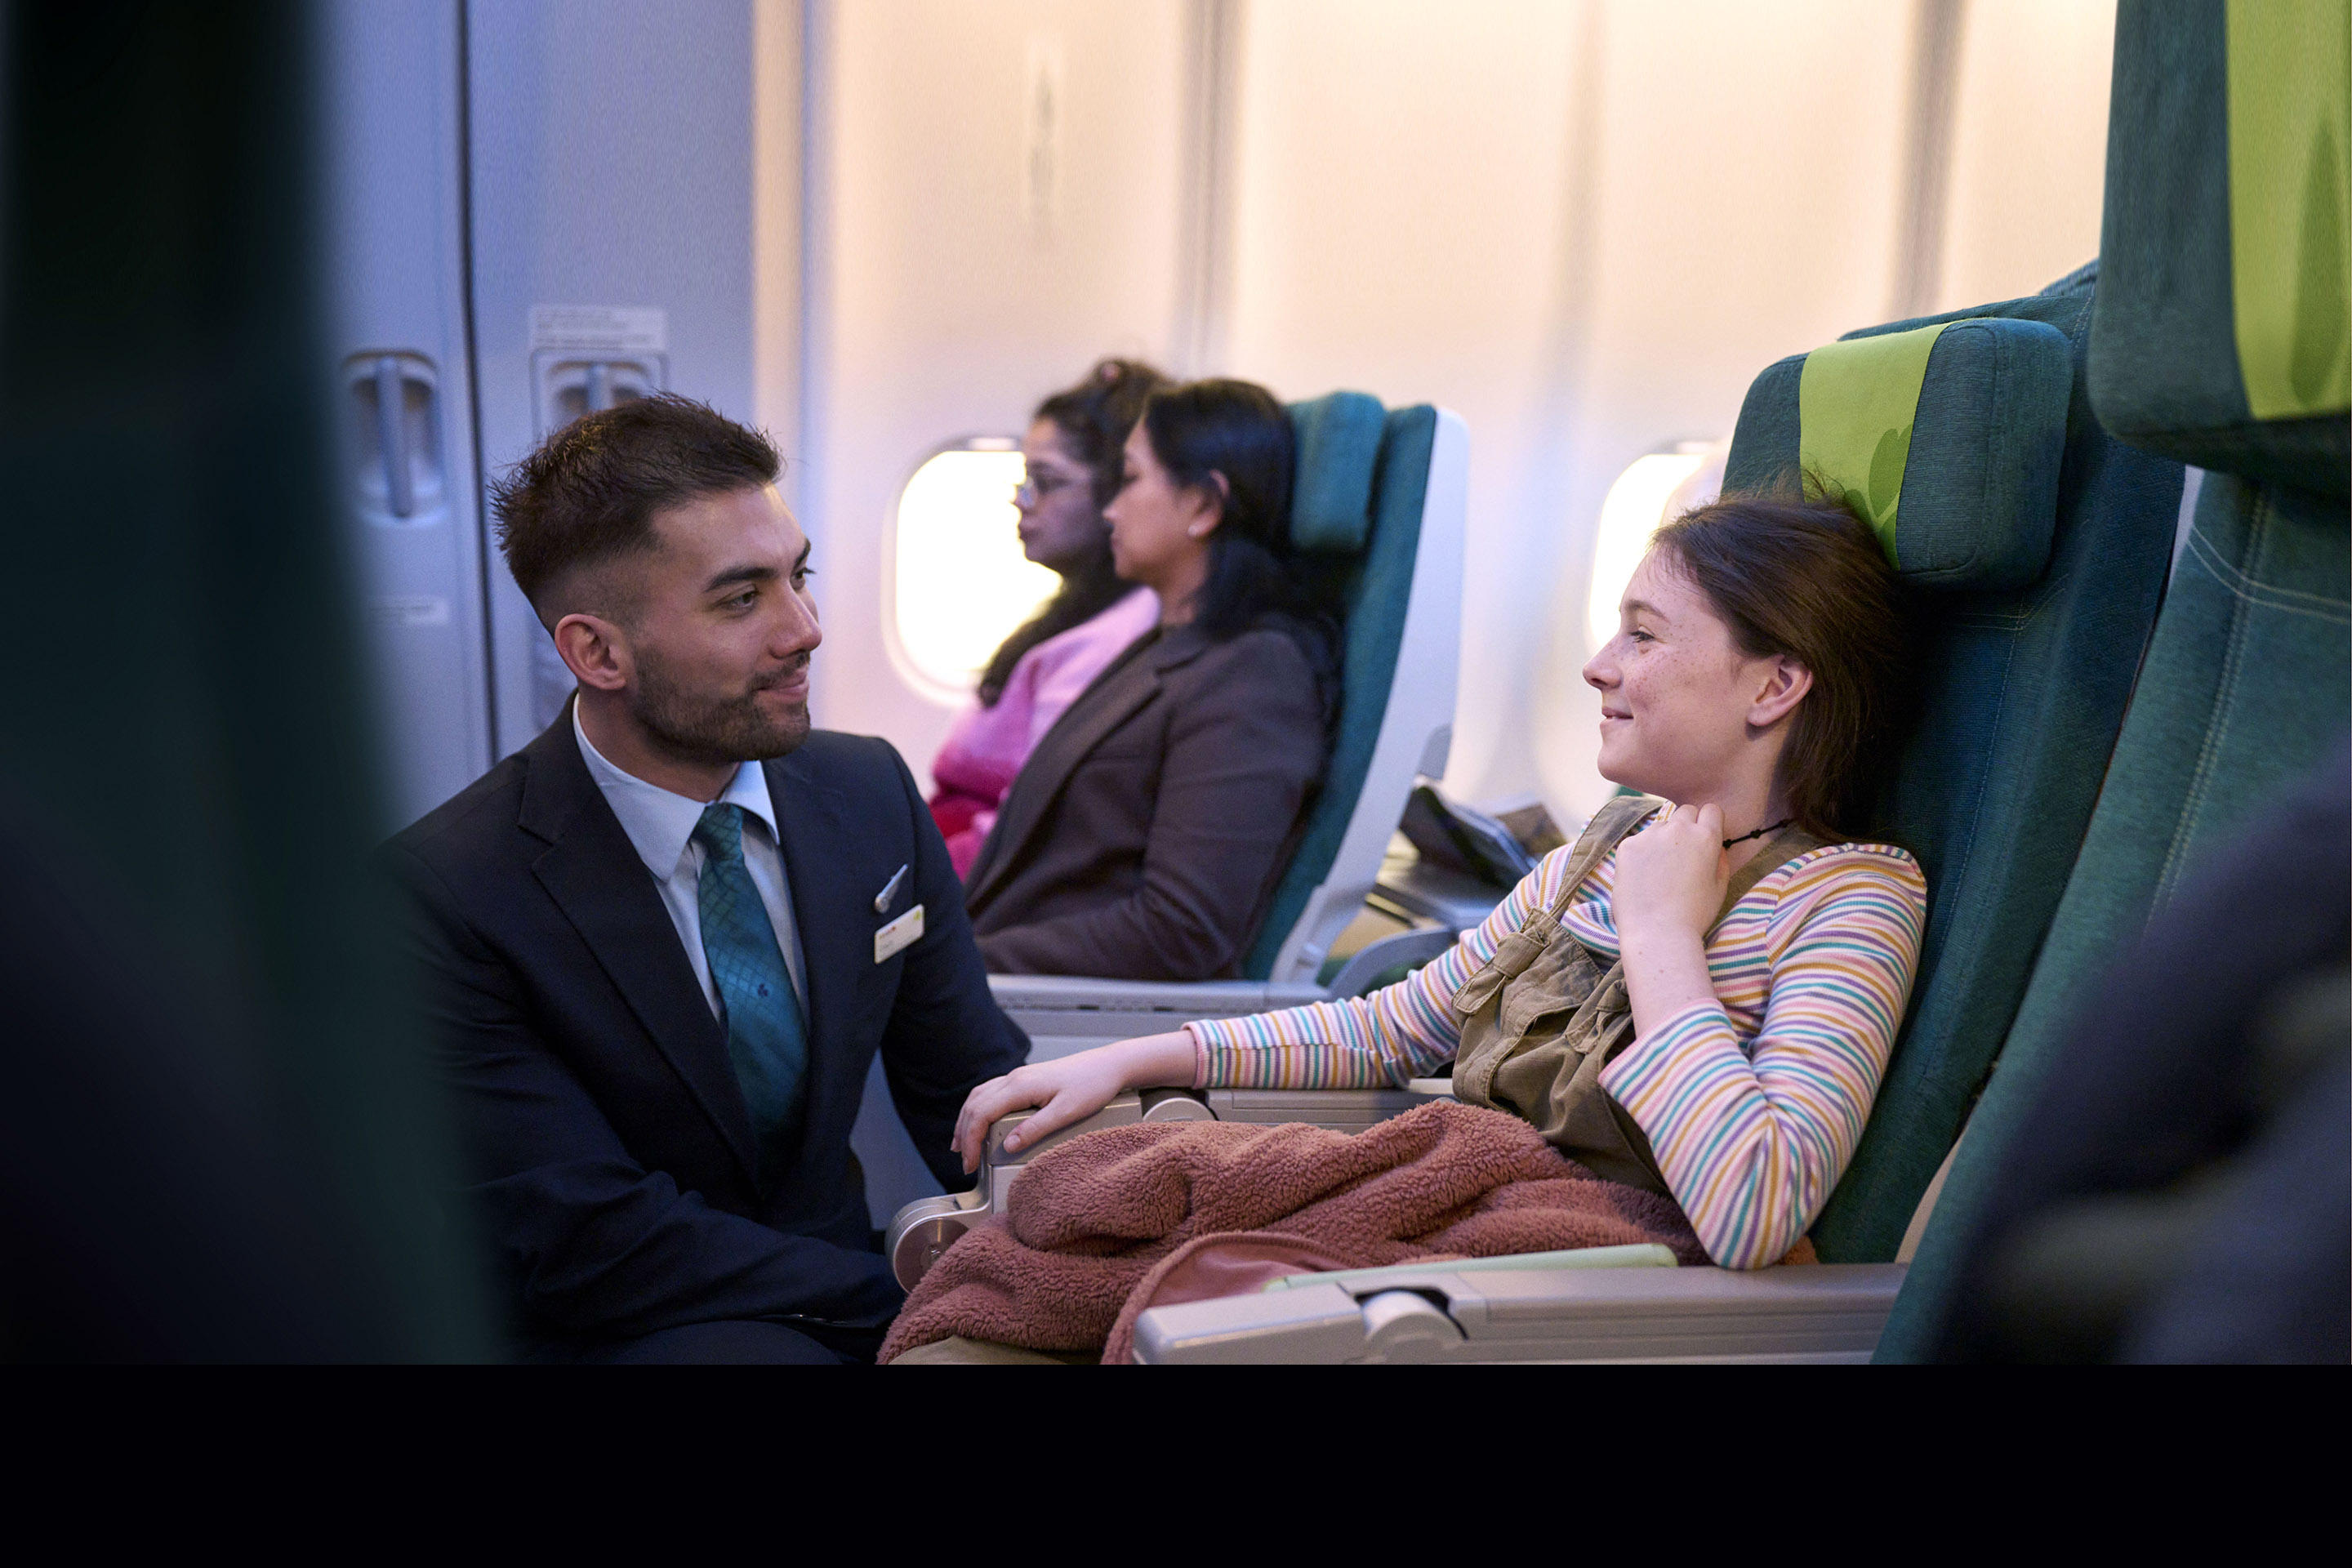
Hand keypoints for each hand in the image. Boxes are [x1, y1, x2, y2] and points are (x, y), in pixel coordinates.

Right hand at [950, 1031, 1195, 1172]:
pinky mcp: (1025, 1079)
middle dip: (963, 1134)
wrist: (1110, 1065)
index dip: (970, 1140)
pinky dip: (979, 1109)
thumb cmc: (1092, 1086)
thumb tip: (1008, 1146)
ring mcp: (1018, 1076)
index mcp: (1020, 1086)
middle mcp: (1014, 1078)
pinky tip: (981, 1121)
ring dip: (967, 1120)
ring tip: (962, 1144)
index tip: (969, 1164)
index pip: (981, 1114)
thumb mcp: (1067, 1112)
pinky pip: (990, 1092)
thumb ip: (1036, 1128)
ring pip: (979, 1096)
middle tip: (965, 1162)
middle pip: (975, 1104)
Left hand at [1610, 801, 1729, 944]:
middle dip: (1687, 826)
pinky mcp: (1628, 845)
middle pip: (1685, 812)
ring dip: (1663, 840)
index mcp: (1706, 837)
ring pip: (1660, 826)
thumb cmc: (1694, 915)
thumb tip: (1716, 845)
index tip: (1705, 838)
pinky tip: (1644, 878)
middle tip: (1683, 855)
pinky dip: (1642, 854)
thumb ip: (1720, 859)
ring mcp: (1650, 835)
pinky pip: (1639, 841)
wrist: (1657, 933)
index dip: (1709, 823)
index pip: (1711, 810)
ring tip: (1661, 873)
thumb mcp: (1720, 887)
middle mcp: (1678, 829)